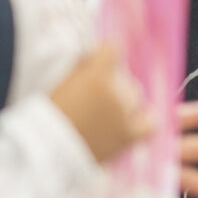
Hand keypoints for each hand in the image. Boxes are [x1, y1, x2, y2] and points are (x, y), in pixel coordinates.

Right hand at [51, 43, 155, 164]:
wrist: (47, 148)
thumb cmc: (47, 115)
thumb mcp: (61, 81)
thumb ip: (82, 67)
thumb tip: (96, 55)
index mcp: (96, 74)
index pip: (112, 49)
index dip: (103, 56)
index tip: (94, 65)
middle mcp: (115, 91)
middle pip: (123, 77)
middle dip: (110, 84)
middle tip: (92, 99)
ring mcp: (123, 113)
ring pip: (134, 97)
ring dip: (122, 102)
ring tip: (101, 116)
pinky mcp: (127, 135)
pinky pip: (150, 124)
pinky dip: (145, 122)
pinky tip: (133, 123)